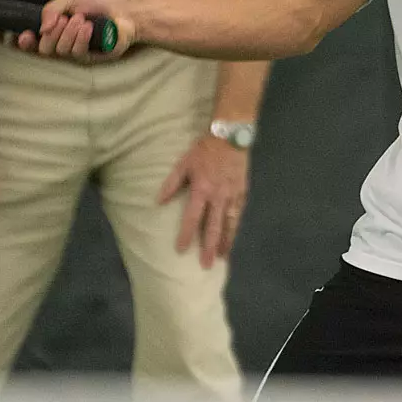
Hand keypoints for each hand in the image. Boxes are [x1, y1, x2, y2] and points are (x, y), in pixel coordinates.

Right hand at [33, 0, 136, 59]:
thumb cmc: (97, 2)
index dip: (25, 43)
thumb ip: (52, 9)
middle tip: (64, 19)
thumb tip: (41, 28)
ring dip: (69, 33)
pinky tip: (88, 27)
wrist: (123, 8)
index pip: (33, 43)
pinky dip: (81, 39)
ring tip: (82, 19)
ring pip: (61, 51)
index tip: (23, 35)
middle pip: (45, 49)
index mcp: (55, 30)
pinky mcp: (92, 58)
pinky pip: (79, 54)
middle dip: (52, 33)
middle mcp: (63, 44)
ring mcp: (77, 53)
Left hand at [159, 133, 250, 267]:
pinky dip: (235, 228)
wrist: (230, 137)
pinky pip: (238, 215)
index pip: (192, 218)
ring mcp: (233, 196)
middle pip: (213, 227)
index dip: (186, 234)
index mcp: (202, 190)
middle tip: (205, 265)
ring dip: (225, 242)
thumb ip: (171, 183)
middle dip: (208, 247)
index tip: (180, 250)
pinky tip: (232, 237)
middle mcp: (218, 197)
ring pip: (229, 224)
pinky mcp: (243, 193)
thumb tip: (158, 202)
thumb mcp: (184, 163)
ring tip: (221, 258)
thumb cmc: (204, 150)